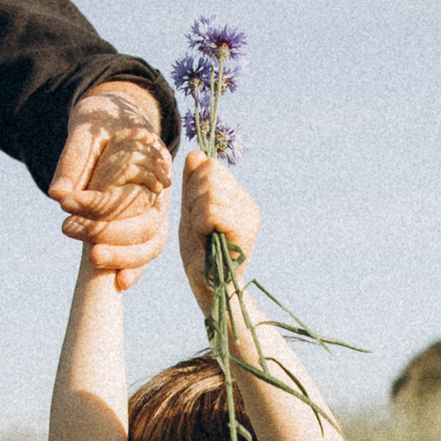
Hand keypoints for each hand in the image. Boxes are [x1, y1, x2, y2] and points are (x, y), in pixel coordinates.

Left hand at [49, 82, 170, 288]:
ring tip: (91, 259)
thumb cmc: (104, 121)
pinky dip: (136, 267)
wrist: (119, 119)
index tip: (66, 202)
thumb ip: (74, 159)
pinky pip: (148, 250)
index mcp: (154, 162)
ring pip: (152, 242)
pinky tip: (120, 283)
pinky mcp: (147, 223)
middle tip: (68, 229)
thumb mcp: (87, 130)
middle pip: (147, 224)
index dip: (98, 203)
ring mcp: (157, 209)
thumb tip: (57, 194)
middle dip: (108, 232)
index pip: (131, 193)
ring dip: (123, 256)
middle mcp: (162, 190)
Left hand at [179, 150, 262, 312]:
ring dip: (195, 214)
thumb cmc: (199, 253)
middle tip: (199, 226)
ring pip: (209, 192)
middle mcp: (249, 204)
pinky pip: (211, 210)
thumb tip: (196, 153)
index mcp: (238, 197)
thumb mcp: (191, 211)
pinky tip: (207, 241)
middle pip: (209, 174)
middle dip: (192, 199)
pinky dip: (200, 225)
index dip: (193, 187)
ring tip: (203, 234)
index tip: (196, 214)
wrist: (209, 287)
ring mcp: (250, 217)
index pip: (210, 165)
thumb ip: (192, 183)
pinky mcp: (246, 230)